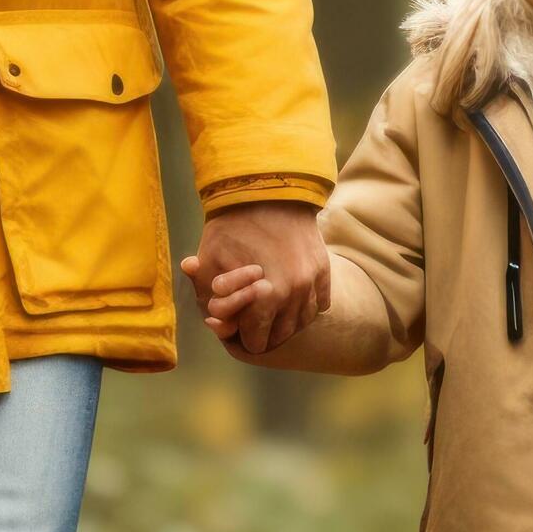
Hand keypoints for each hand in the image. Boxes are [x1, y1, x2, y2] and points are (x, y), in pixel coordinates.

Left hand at [183, 201, 326, 353]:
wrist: (265, 189)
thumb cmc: (231, 227)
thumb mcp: (208, 264)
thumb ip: (210, 301)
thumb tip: (216, 326)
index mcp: (266, 298)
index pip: (256, 342)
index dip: (242, 335)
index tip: (237, 324)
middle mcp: (296, 294)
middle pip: (282, 336)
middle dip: (265, 330)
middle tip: (252, 318)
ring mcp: (314, 281)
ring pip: (303, 321)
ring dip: (287, 319)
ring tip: (271, 308)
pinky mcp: (324, 268)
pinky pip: (320, 302)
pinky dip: (305, 303)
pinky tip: (290, 294)